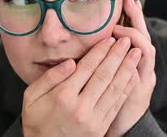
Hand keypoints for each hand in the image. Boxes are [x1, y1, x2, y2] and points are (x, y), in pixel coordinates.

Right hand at [21, 36, 141, 136]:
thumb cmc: (36, 123)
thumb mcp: (31, 98)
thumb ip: (49, 78)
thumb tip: (70, 62)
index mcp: (63, 96)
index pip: (87, 67)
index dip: (100, 51)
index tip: (109, 39)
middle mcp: (80, 106)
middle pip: (104, 75)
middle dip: (117, 55)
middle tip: (127, 40)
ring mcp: (93, 119)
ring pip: (114, 88)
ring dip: (127, 69)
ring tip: (136, 53)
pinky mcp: (101, 128)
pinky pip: (117, 104)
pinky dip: (126, 88)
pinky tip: (133, 76)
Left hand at [106, 0, 156, 136]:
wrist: (122, 125)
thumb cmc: (112, 97)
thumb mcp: (112, 72)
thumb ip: (106, 55)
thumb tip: (99, 34)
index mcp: (135, 59)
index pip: (137, 31)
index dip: (135, 15)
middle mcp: (143, 66)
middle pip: (144, 36)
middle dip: (137, 19)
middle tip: (129, 2)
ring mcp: (144, 78)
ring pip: (146, 51)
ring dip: (134, 38)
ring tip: (120, 29)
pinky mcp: (140, 92)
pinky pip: (139, 73)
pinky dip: (132, 61)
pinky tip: (126, 52)